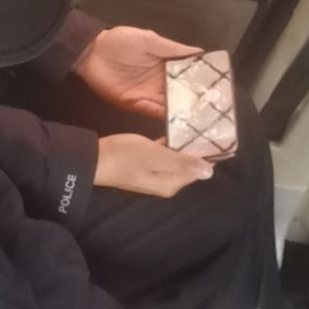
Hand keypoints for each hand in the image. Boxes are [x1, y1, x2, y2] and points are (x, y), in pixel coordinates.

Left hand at [74, 27, 201, 118]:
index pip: (187, 76)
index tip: (217, 89)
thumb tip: (200, 52)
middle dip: (195, 101)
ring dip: (182, 111)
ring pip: (170, 105)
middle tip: (213, 110)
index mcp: (166, 64)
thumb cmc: (120, 42)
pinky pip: (152, 111)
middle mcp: (160, 82)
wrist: (91, 53)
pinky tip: (176, 120)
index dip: (200, 82)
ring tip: (199, 119)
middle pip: (181, 93)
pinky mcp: (135, 104)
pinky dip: (163, 116)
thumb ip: (173, 48)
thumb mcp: (149, 39)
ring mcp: (148, 94)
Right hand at [95, 132, 212, 197]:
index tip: (215, 134)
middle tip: (206, 125)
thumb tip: (210, 172)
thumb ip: (182, 163)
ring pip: (176, 158)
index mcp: (170, 184)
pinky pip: (164, 154)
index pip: (197, 170)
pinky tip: (174, 130)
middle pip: (187, 164)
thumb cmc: (125, 157)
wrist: (93, 158)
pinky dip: (169, 144)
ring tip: (194, 124)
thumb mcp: (155, 156)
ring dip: (183, 145)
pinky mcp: (145, 164)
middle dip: (196, 148)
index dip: (207, 154)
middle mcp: (165, 182)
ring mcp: (155, 173)